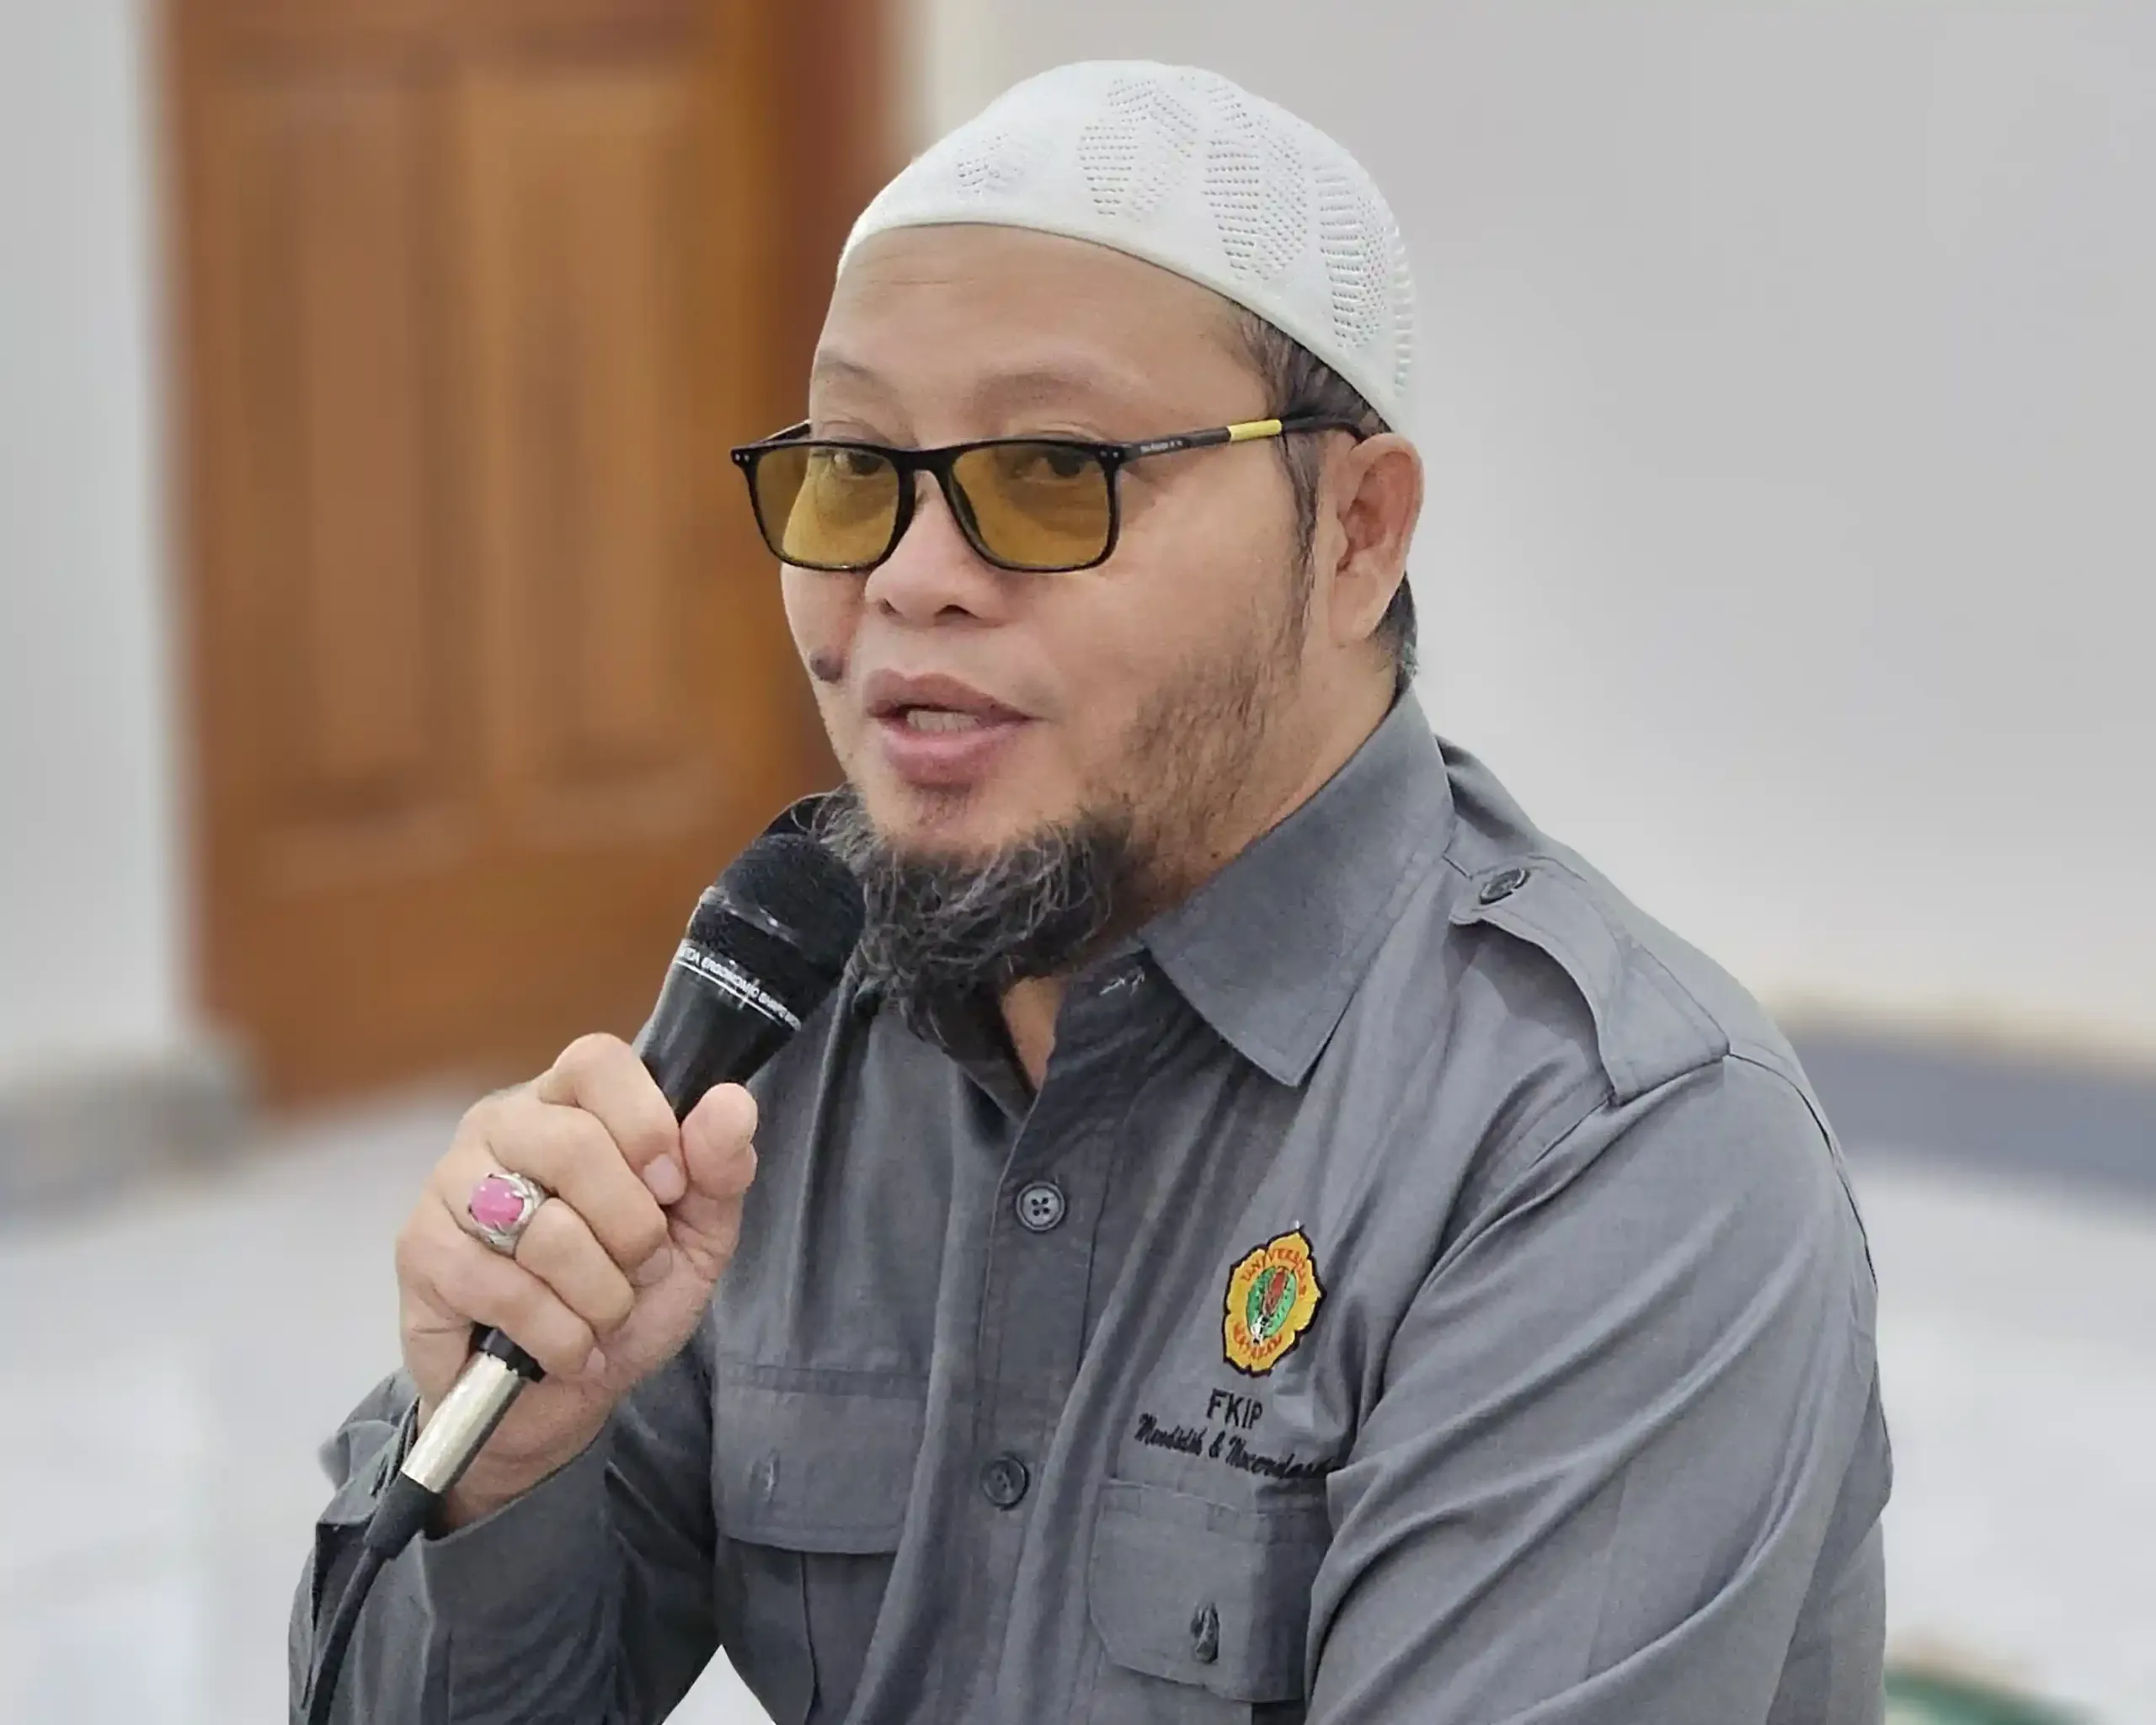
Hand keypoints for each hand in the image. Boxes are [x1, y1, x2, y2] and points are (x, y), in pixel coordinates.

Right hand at [393, 1033, 756, 1524]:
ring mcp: (450, 1185)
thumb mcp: (698, 1234)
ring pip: (544, 1229)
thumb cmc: (629, 1295)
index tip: (672, 1187)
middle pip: (573, 1145)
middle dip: (633, 1230)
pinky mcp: (420, 1254)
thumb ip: (720, 1167)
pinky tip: (568, 1349)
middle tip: (644, 1269)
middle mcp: (500, 1126)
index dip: (646, 1124)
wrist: (562, 1397)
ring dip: (601, 1294)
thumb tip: (732, 1104)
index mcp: (569, 1102)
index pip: (597, 1062)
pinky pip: (503, 1290)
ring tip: (604, 1316)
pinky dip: (559, 1335)